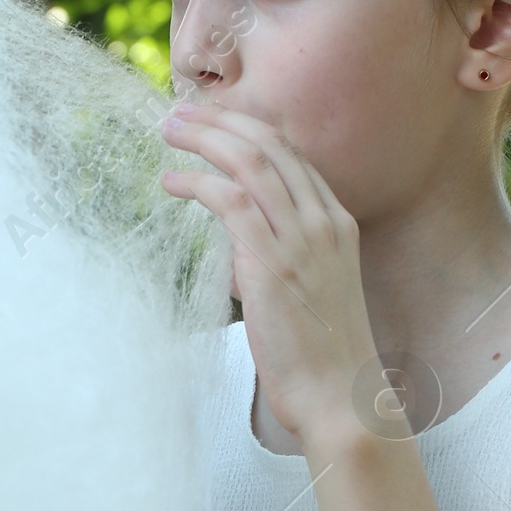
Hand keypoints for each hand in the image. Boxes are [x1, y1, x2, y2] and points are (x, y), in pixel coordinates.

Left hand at [159, 102, 382, 445]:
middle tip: (181, 113)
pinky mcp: (271, 263)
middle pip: (270, 145)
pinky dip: (198, 182)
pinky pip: (231, 201)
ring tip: (170, 133)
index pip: (293, 155)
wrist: (340, 397)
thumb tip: (239, 250)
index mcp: (339, 224)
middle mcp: (324, 223)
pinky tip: (174, 182)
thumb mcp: (312, 291)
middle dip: (222, 119)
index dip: (249, 129)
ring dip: (204, 139)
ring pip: (250, 161)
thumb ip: (281, 258)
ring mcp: (301, 240)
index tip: (213, 121)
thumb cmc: (322, 356)